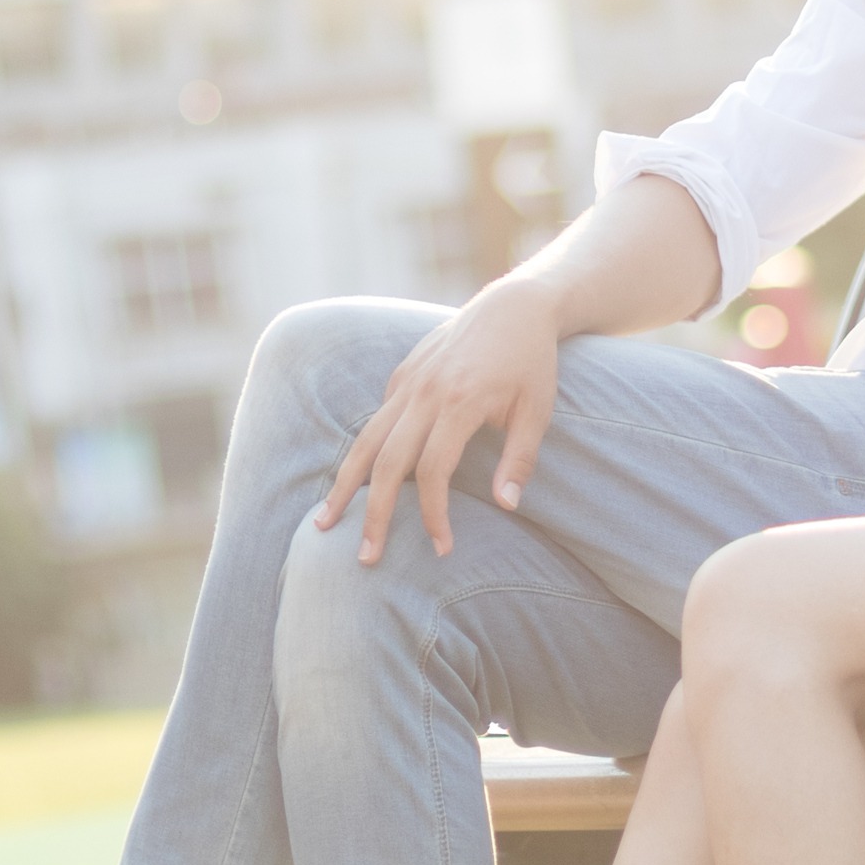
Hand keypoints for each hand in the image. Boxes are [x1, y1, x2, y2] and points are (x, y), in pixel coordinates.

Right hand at [316, 277, 561, 563]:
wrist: (513, 306)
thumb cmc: (532, 362)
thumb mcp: (538, 411)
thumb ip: (520, 459)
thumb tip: (506, 506)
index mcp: (460, 402)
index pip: (434, 471)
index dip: (435, 514)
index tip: (442, 547)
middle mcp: (425, 392)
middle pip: (389, 463)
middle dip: (375, 514)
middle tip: (366, 558)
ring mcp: (408, 382)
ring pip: (368, 440)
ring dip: (346, 485)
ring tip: (326, 523)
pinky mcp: (402, 375)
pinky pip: (378, 419)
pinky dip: (364, 452)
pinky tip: (355, 483)